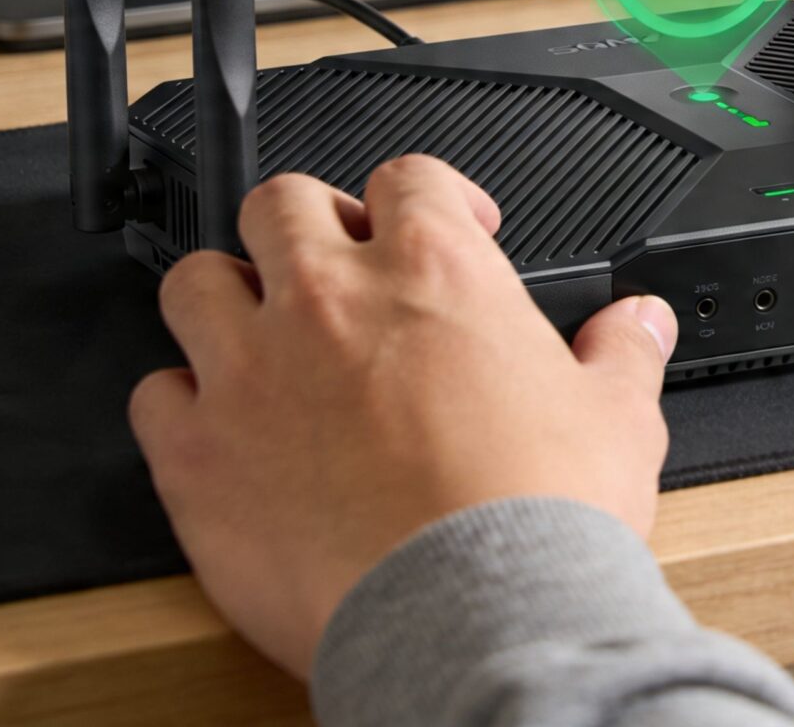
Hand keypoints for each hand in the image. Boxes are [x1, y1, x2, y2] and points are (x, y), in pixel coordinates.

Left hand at [127, 155, 679, 674]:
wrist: (468, 616)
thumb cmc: (536, 521)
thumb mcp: (616, 420)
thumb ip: (621, 354)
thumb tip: (640, 321)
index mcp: (435, 271)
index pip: (411, 177)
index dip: (433, 196)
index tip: (448, 225)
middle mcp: (330, 298)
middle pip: (281, 203)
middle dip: (309, 225)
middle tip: (337, 269)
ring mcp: (250, 369)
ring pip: (194, 281)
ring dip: (224, 297)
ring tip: (255, 331)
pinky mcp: (198, 453)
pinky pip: (153, 397)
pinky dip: (179, 405)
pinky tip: (214, 427)